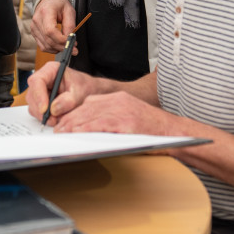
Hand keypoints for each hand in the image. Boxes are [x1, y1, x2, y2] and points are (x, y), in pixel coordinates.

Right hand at [26, 62, 99, 125]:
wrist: (88, 92)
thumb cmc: (84, 87)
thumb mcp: (80, 93)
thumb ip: (69, 101)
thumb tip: (54, 109)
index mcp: (51, 70)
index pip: (37, 81)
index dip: (39, 95)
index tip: (45, 109)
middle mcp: (43, 80)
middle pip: (32, 95)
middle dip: (41, 110)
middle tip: (53, 120)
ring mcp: (40, 91)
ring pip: (33, 105)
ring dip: (43, 115)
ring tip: (58, 119)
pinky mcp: (40, 102)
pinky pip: (37, 112)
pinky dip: (45, 118)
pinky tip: (56, 118)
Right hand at [30, 0, 74, 53]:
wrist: (49, 0)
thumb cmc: (59, 4)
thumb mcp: (69, 11)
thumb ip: (70, 25)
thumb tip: (70, 39)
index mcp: (45, 12)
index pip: (50, 31)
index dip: (61, 40)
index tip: (71, 42)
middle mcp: (37, 21)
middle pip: (48, 40)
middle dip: (62, 46)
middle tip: (73, 48)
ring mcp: (34, 28)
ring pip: (45, 46)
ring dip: (58, 49)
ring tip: (67, 45)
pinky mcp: (34, 33)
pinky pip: (43, 46)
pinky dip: (52, 49)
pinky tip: (59, 46)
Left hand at [48, 90, 173, 135]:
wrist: (175, 133)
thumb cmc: (153, 131)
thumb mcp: (131, 118)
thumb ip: (113, 118)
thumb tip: (91, 128)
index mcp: (120, 98)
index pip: (90, 103)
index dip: (74, 113)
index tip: (64, 122)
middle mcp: (119, 101)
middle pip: (87, 108)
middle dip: (70, 119)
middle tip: (59, 130)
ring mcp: (122, 111)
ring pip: (90, 115)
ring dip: (73, 125)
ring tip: (63, 134)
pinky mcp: (126, 123)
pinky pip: (100, 125)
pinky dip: (86, 130)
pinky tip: (77, 135)